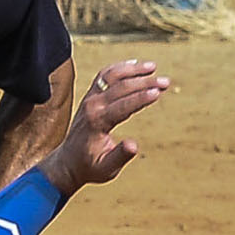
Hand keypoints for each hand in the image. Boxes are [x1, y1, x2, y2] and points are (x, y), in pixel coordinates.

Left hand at [41, 60, 169, 194]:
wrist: (68, 162)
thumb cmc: (90, 167)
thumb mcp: (106, 169)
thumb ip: (120, 157)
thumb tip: (134, 145)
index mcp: (97, 122)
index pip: (122, 105)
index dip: (141, 98)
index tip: (158, 92)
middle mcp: (92, 106)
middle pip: (121, 87)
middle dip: (145, 83)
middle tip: (166, 82)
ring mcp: (90, 99)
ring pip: (112, 76)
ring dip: (133, 70)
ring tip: (153, 67)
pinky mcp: (90, 96)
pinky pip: (104, 76)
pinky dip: (120, 68)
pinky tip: (135, 65)